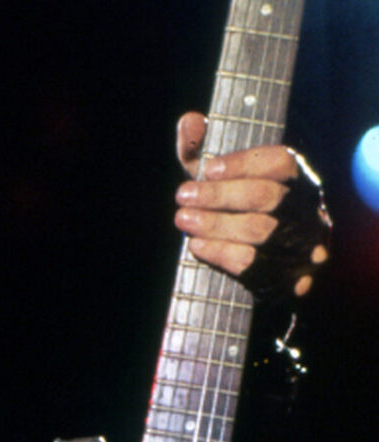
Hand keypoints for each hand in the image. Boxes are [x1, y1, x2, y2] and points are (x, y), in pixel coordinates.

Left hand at [174, 111, 328, 299]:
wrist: (263, 266)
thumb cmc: (231, 209)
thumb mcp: (215, 179)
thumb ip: (199, 150)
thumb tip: (188, 121)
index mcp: (296, 177)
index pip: (278, 162)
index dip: (242, 164)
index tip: (207, 169)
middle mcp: (305, 207)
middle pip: (264, 196)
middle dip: (218, 196)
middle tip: (182, 195)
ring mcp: (301, 243)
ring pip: (259, 230)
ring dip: (215, 224)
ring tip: (183, 219)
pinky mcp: (289, 275)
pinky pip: (254, 264)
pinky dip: (221, 253)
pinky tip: (196, 245)